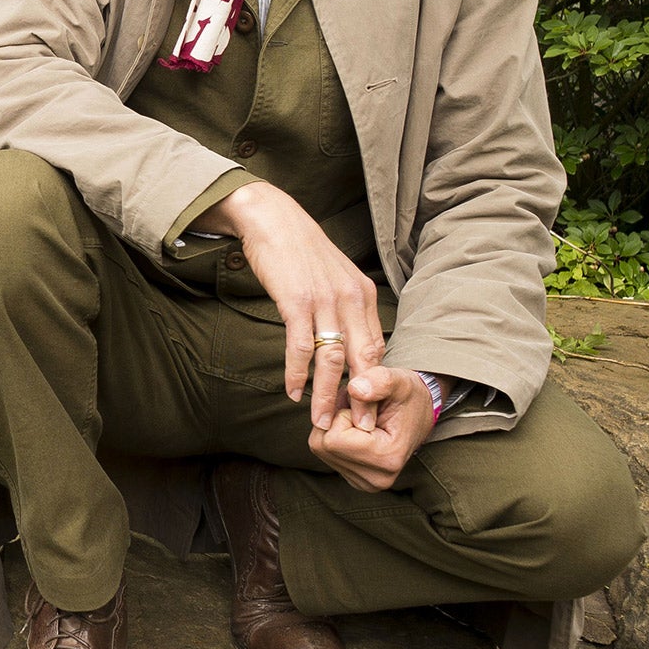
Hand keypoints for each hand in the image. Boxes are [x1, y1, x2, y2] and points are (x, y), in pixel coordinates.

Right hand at [191, 181, 382, 430]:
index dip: (372, 383)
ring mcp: (325, 301)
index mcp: (363, 295)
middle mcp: (351, 299)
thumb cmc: (299, 250)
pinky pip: (300, 346)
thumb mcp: (333, 277)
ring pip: (332, 359)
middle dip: (360, 399)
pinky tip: (293, 391)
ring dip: (326, 395)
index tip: (368, 409)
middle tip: (356, 430)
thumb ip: (343, 307)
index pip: (376, 349)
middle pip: (361, 360)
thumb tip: (346, 341)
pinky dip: (297, 373)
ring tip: (320, 421)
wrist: (272, 218)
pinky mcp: (297, 301)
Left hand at [307, 367, 435, 491]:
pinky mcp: (355, 480)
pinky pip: (325, 453)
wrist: (419, 412)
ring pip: (320, 448)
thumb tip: (354, 388)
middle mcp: (376, 479)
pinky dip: (334, 436)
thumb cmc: (407, 396)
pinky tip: (356, 430)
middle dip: (335, 419)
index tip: (366, 407)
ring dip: (333, 426)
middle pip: (322, 445)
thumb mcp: (397, 380)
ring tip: (360, 417)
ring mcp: (365, 483)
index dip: (343, 413)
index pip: (333, 438)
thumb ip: (377, 381)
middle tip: (361, 409)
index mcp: (387, 459)